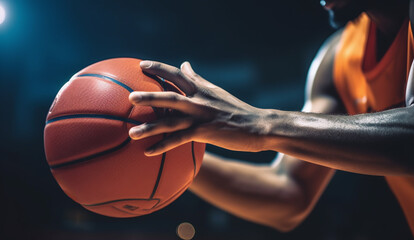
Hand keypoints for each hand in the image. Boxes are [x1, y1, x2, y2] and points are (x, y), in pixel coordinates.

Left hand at [129, 61, 268, 155]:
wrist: (258, 126)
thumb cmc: (236, 109)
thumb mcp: (216, 91)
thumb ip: (198, 79)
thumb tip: (185, 64)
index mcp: (202, 89)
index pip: (178, 74)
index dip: (160, 68)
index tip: (142, 65)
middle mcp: (199, 101)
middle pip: (170, 96)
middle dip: (149, 96)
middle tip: (129, 97)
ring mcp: (201, 117)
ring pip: (172, 121)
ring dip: (151, 126)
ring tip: (131, 132)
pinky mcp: (205, 133)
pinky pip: (180, 140)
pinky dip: (164, 146)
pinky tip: (148, 152)